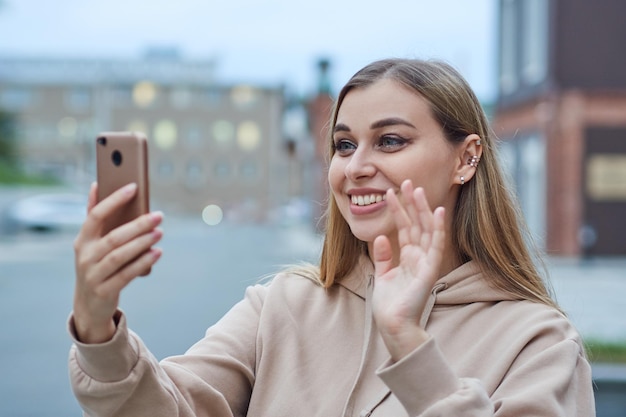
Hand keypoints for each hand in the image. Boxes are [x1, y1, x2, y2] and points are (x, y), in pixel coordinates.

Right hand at [72, 183, 162, 343]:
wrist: (88, 304)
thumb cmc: (96, 264)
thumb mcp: (91, 243)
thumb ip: (94, 216)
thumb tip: (96, 184)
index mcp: (82, 240)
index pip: (96, 215)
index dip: (114, 200)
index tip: (134, 187)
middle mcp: (84, 256)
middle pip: (114, 237)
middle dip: (138, 225)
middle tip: (159, 216)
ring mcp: (93, 275)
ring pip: (120, 255)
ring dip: (142, 243)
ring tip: (160, 232)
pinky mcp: (105, 291)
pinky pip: (126, 274)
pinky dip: (143, 262)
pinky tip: (157, 252)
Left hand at [372, 179, 444, 361]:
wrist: (393, 325)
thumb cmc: (390, 305)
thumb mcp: (382, 275)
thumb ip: (383, 256)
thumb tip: (380, 237)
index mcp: (408, 257)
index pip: (404, 228)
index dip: (398, 210)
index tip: (391, 192)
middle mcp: (419, 257)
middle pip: (416, 224)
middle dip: (412, 203)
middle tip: (407, 181)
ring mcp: (426, 262)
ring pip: (426, 230)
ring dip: (423, 210)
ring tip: (418, 190)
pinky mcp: (430, 270)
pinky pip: (435, 246)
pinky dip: (438, 229)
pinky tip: (438, 212)